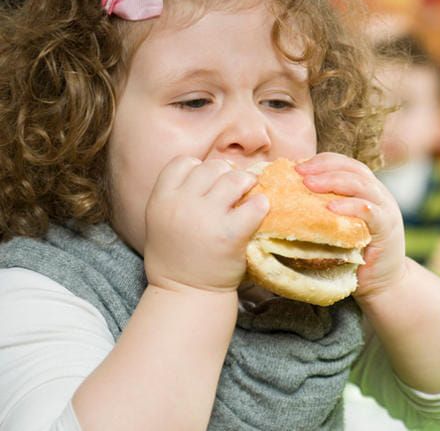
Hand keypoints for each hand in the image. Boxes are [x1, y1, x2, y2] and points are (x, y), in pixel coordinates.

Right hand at [143, 156, 268, 292]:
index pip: (183, 162)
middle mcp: (181, 205)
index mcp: (161, 199)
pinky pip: (254, 205)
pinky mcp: (231, 234)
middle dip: (226, 174)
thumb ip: (177, 196)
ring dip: (246, 182)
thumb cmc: (177, 258)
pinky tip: (259, 210)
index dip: (199, 168)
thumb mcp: (161, 221)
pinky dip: (261, 204)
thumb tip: (212, 173)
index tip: (208, 182)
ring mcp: (206, 218)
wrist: (186, 294)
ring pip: (234, 179)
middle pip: (212, 167)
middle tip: (234, 188)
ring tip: (249, 192)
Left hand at [295, 153, 406, 299]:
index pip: (345, 164)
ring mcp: (386, 209)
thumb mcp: (338, 227)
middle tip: (299, 172)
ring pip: (361, 184)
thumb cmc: (354, 256)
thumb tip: (286, 201)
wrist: (383, 284)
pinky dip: (350, 206)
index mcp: (366, 190)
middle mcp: (378, 195)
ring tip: (309, 184)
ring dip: (333, 181)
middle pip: (352, 169)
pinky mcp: (388, 228)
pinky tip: (330, 207)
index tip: (297, 166)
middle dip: (324, 167)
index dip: (322, 161)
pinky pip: (369, 211)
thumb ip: (323, 212)